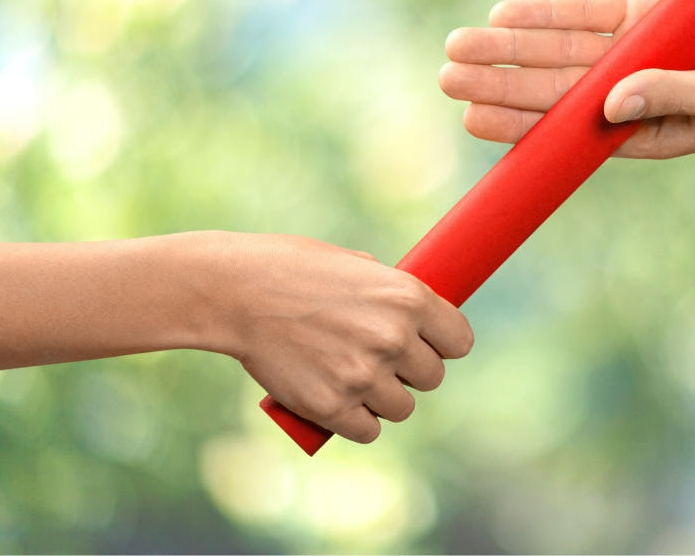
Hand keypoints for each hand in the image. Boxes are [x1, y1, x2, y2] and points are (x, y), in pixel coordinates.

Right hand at [191, 231, 473, 443]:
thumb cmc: (291, 268)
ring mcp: (364, 376)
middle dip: (409, 371)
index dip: (443, 344)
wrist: (235, 291)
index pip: (459, 341)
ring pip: (401, 408)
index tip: (428, 344)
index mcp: (408, 298)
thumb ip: (389, 292)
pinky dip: (355, 421)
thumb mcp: (353, 264)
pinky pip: (368, 430)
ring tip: (352, 377)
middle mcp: (394, 339)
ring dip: (383, 398)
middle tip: (378, 358)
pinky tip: (339, 401)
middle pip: (432, 377)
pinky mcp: (333, 407)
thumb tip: (416, 315)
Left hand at [438, 0, 694, 158]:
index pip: (568, 130)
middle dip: (499, 83)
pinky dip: (547, 13)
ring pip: (557, 49)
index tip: (474, 119)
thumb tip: (609, 104)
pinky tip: (505, 16)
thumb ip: (671, 97)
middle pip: (550, 89)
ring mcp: (630, 51)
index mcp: (644, 131)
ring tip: (458, 46)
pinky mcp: (640, 13)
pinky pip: (584, 14)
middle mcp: (627, 94)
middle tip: (447, 79)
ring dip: (509, 47)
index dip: (520, 125)